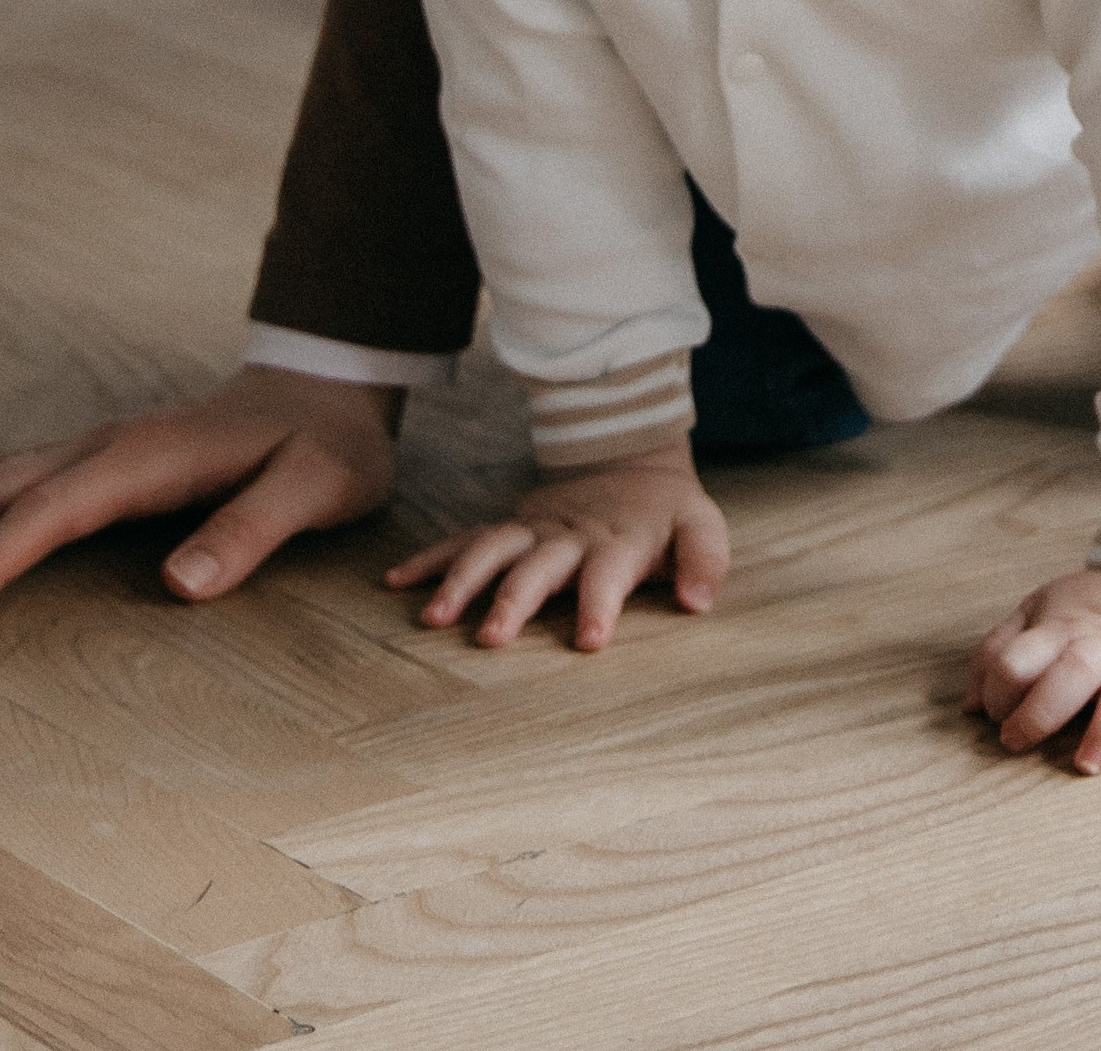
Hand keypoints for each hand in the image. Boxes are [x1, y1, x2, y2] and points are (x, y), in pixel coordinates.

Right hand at [0, 369, 400, 621]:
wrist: (330, 381)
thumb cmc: (328, 443)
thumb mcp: (318, 485)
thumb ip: (254, 528)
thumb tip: (182, 584)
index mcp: (151, 455)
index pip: (55, 509)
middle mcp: (108, 446)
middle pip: (0, 487)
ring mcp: (96, 450)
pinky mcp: (96, 463)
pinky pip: (12, 482)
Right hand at [386, 444, 729, 651]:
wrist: (626, 458)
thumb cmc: (665, 511)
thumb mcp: (701, 525)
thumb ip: (705, 560)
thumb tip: (698, 602)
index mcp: (618, 541)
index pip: (610, 573)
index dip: (601, 604)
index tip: (590, 641)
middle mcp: (569, 536)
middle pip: (539, 566)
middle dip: (515, 600)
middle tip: (491, 640)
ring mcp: (533, 529)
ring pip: (492, 550)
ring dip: (462, 581)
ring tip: (433, 619)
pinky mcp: (510, 527)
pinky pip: (464, 540)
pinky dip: (430, 558)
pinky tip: (396, 582)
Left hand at [964, 566, 1100, 773]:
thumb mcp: (1044, 612)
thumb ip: (1003, 651)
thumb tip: (970, 707)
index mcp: (1063, 627)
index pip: (1019, 657)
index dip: (1000, 689)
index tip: (998, 719)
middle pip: (1070, 671)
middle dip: (1041, 708)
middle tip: (1017, 743)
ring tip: (1090, 765)